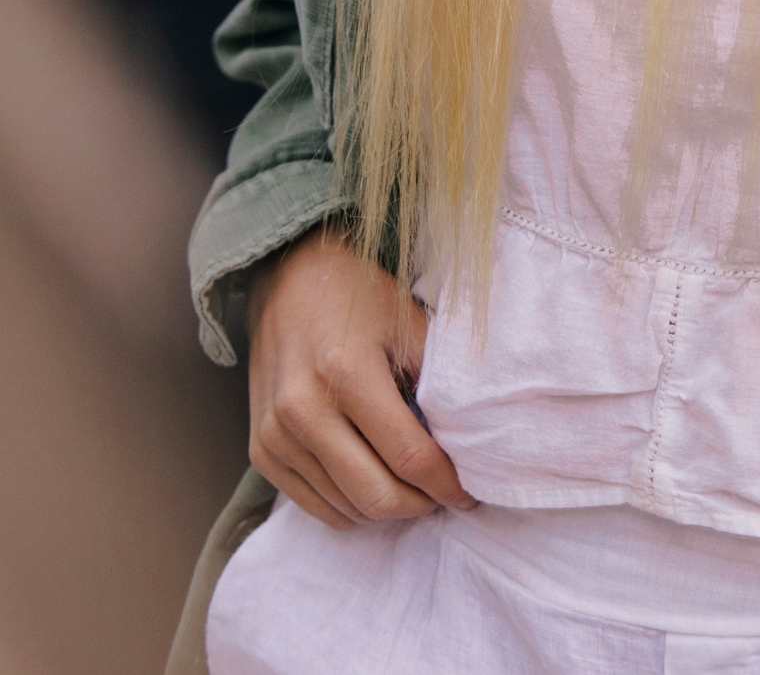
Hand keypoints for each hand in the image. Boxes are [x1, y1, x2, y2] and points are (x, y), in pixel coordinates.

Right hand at [245, 221, 479, 531]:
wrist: (287, 278)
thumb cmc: (358, 296)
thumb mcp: (407, 323)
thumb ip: (437, 380)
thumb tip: (468, 441)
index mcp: (347, 373)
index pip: (410, 456)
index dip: (447, 485)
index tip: (470, 494)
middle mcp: (304, 411)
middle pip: (377, 496)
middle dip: (421, 505)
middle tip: (444, 494)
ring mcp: (276, 436)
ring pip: (347, 509)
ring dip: (388, 508)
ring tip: (412, 487)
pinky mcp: (261, 452)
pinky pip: (316, 507)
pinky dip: (352, 507)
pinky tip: (374, 484)